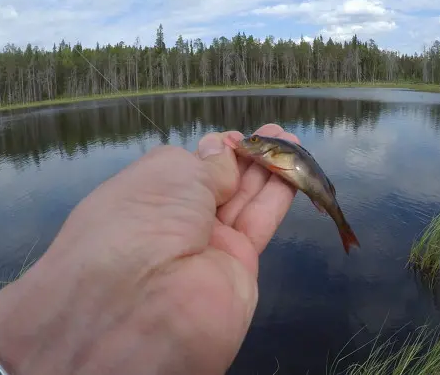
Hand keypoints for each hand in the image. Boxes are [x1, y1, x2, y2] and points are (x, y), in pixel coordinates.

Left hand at [0, 124, 299, 374]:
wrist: (144, 305)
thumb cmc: (143, 221)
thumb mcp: (171, 174)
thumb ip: (206, 163)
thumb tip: (221, 149)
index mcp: (143, 197)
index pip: (184, 170)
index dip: (212, 151)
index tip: (237, 136)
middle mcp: (173, 223)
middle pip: (217, 184)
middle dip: (246, 157)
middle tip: (276, 133)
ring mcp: (206, 247)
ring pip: (243, 201)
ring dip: (268, 170)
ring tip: (292, 142)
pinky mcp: (238, 267)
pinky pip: (259, 223)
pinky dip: (278, 195)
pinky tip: (296, 170)